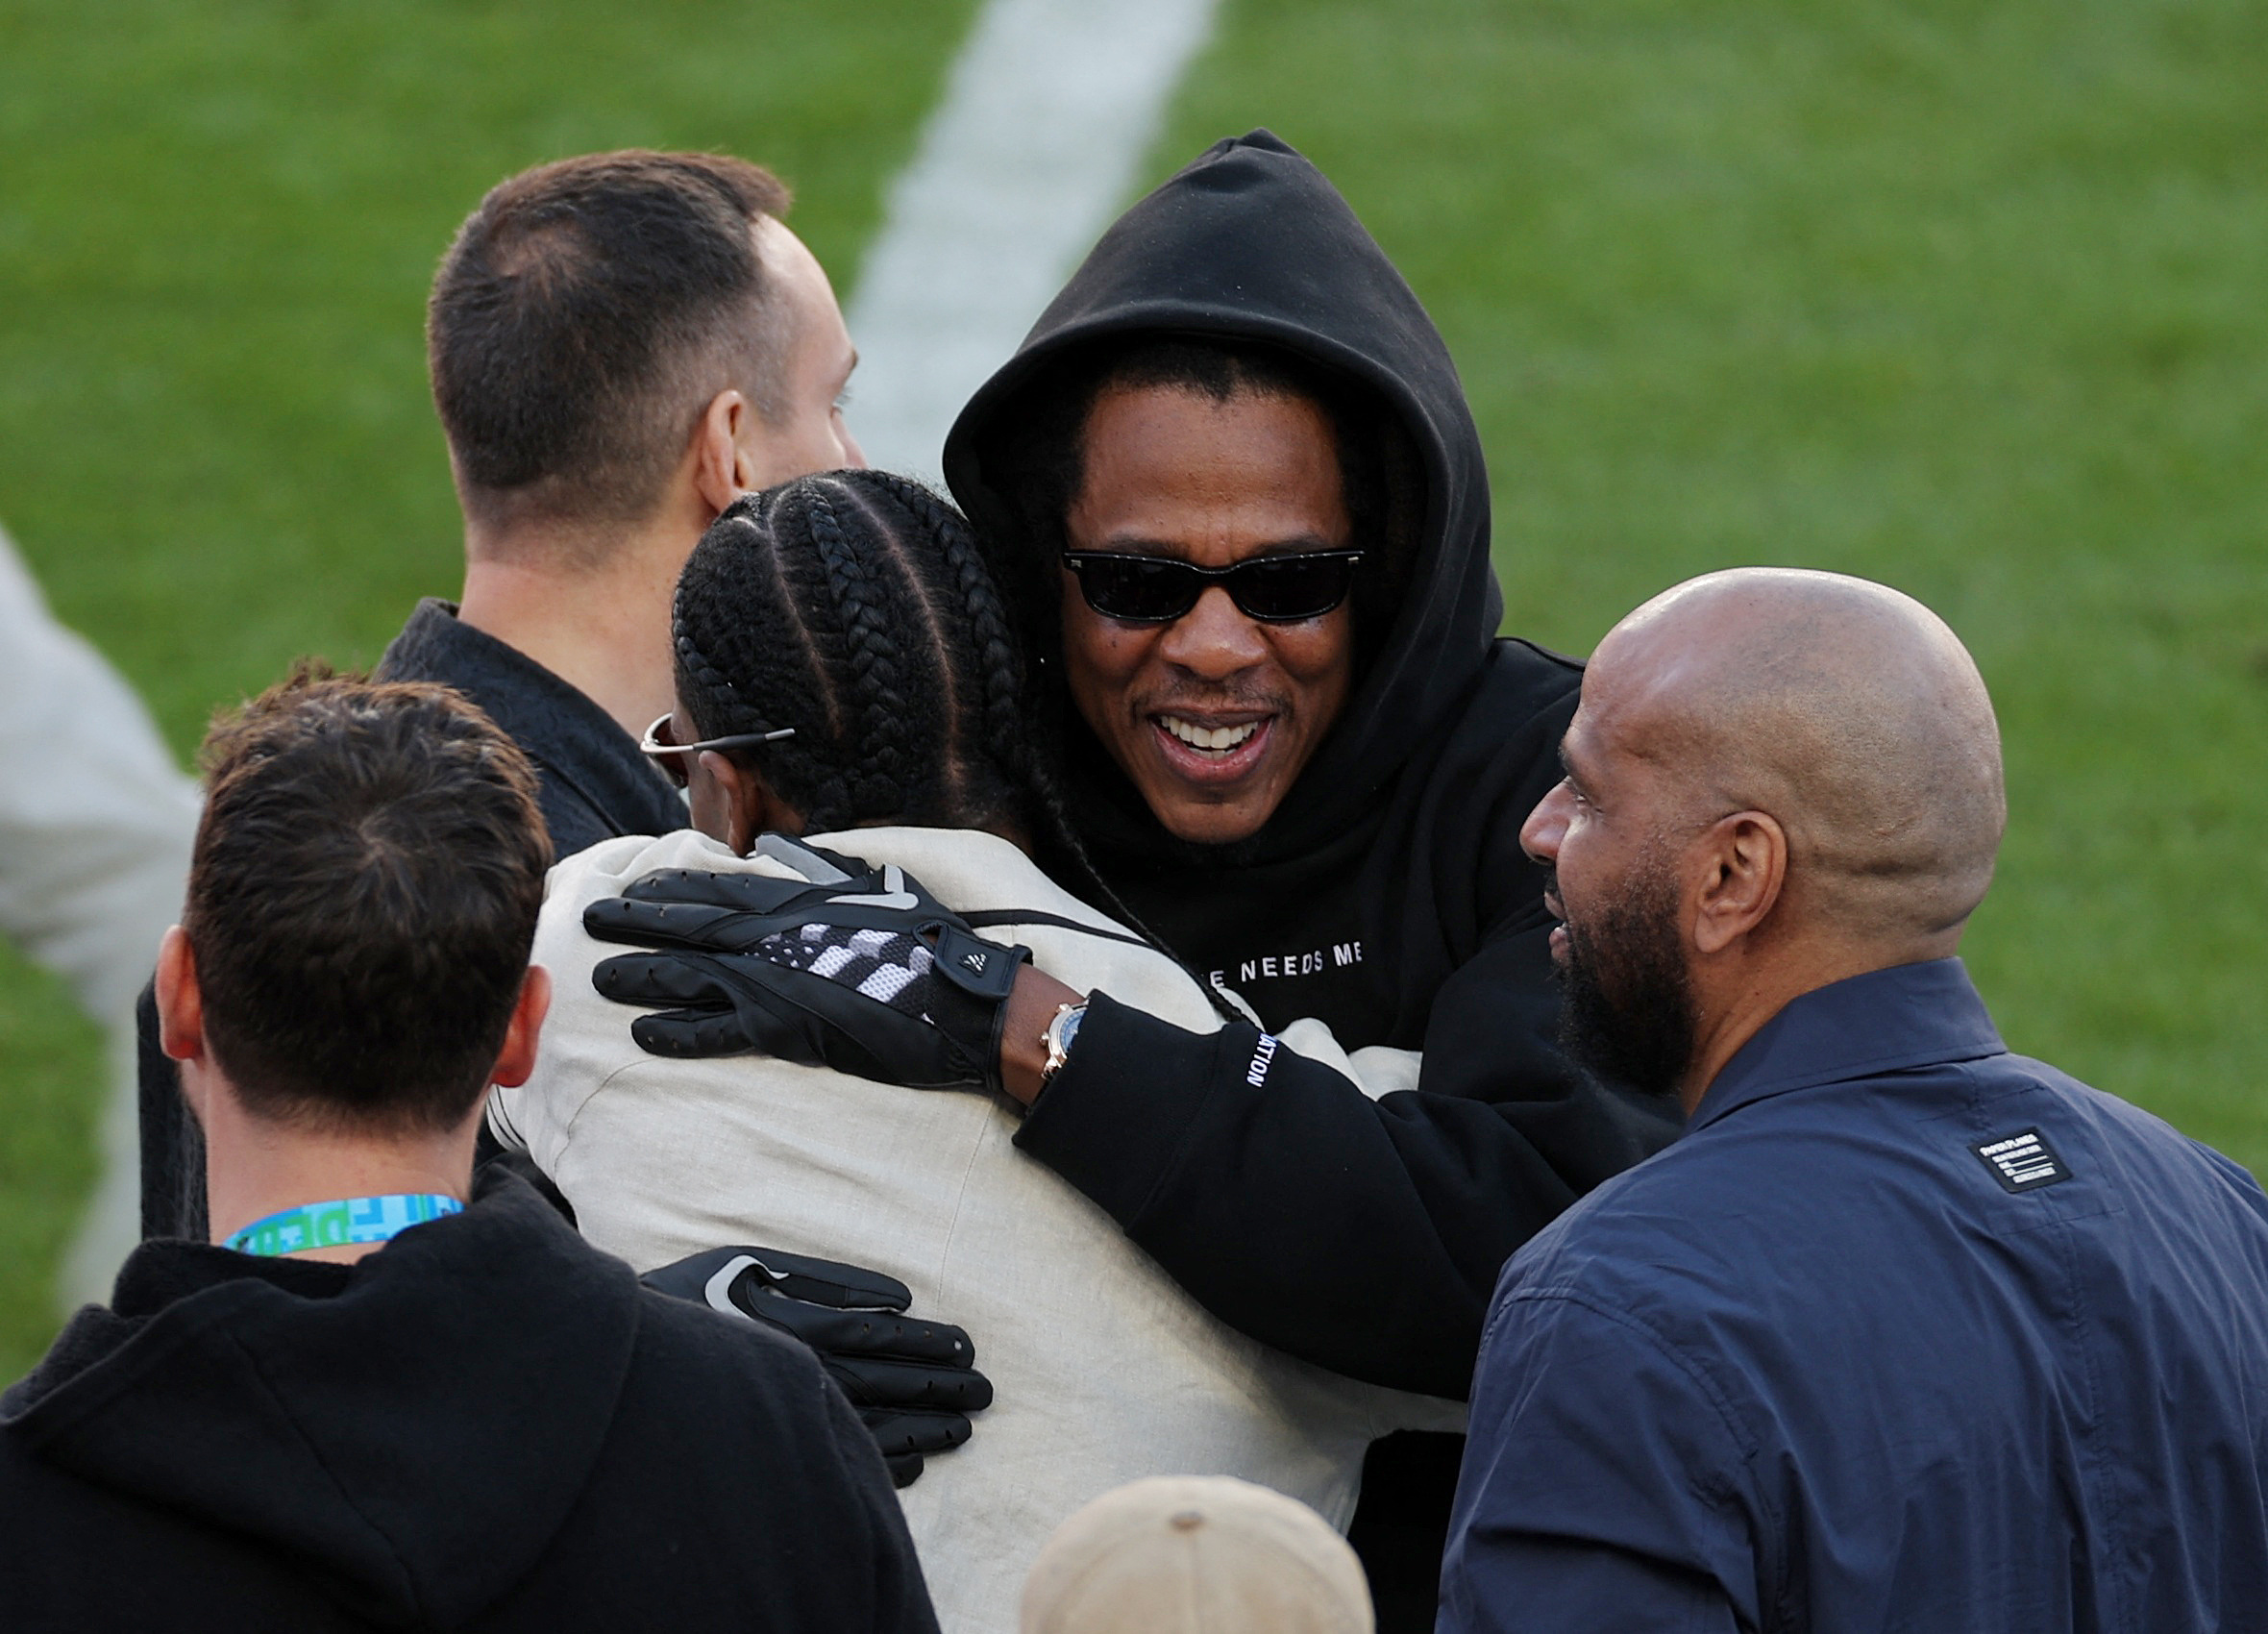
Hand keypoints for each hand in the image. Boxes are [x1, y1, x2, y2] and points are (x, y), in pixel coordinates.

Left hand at [584, 835, 1028, 1094]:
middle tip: (588, 920)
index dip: (669, 885)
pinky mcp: (782, 1028)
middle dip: (633, 921)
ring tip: (599, 979)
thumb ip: (826, 876)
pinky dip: (675, 1032)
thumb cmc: (928, 943)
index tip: (634, 884)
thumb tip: (792, 863)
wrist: (960, 1000)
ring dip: (638, 975)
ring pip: (687, 974)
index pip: (715, 885)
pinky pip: (714, 1032)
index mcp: (795, 898)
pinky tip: (642, 1036)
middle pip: (686, 923)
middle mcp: (772, 933)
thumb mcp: (875, 890)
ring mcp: (772, 980)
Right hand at [642, 1244, 992, 1487]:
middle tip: (984, 1388)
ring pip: (873, 1425)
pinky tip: (916, 1462)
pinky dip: (884, 1463)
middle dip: (941, 1385)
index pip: (881, 1336)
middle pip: (887, 1381)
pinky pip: (840, 1459)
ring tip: (964, 1427)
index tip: (966, 1347)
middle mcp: (800, 1374)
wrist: (634, 1356)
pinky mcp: (779, 1439)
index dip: (927, 1341)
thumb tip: (897, 1297)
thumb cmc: (700, 1296)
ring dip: (924, 1427)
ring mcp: (789, 1412)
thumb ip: (825, 1278)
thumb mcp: (753, 1263)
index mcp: (799, 1327)